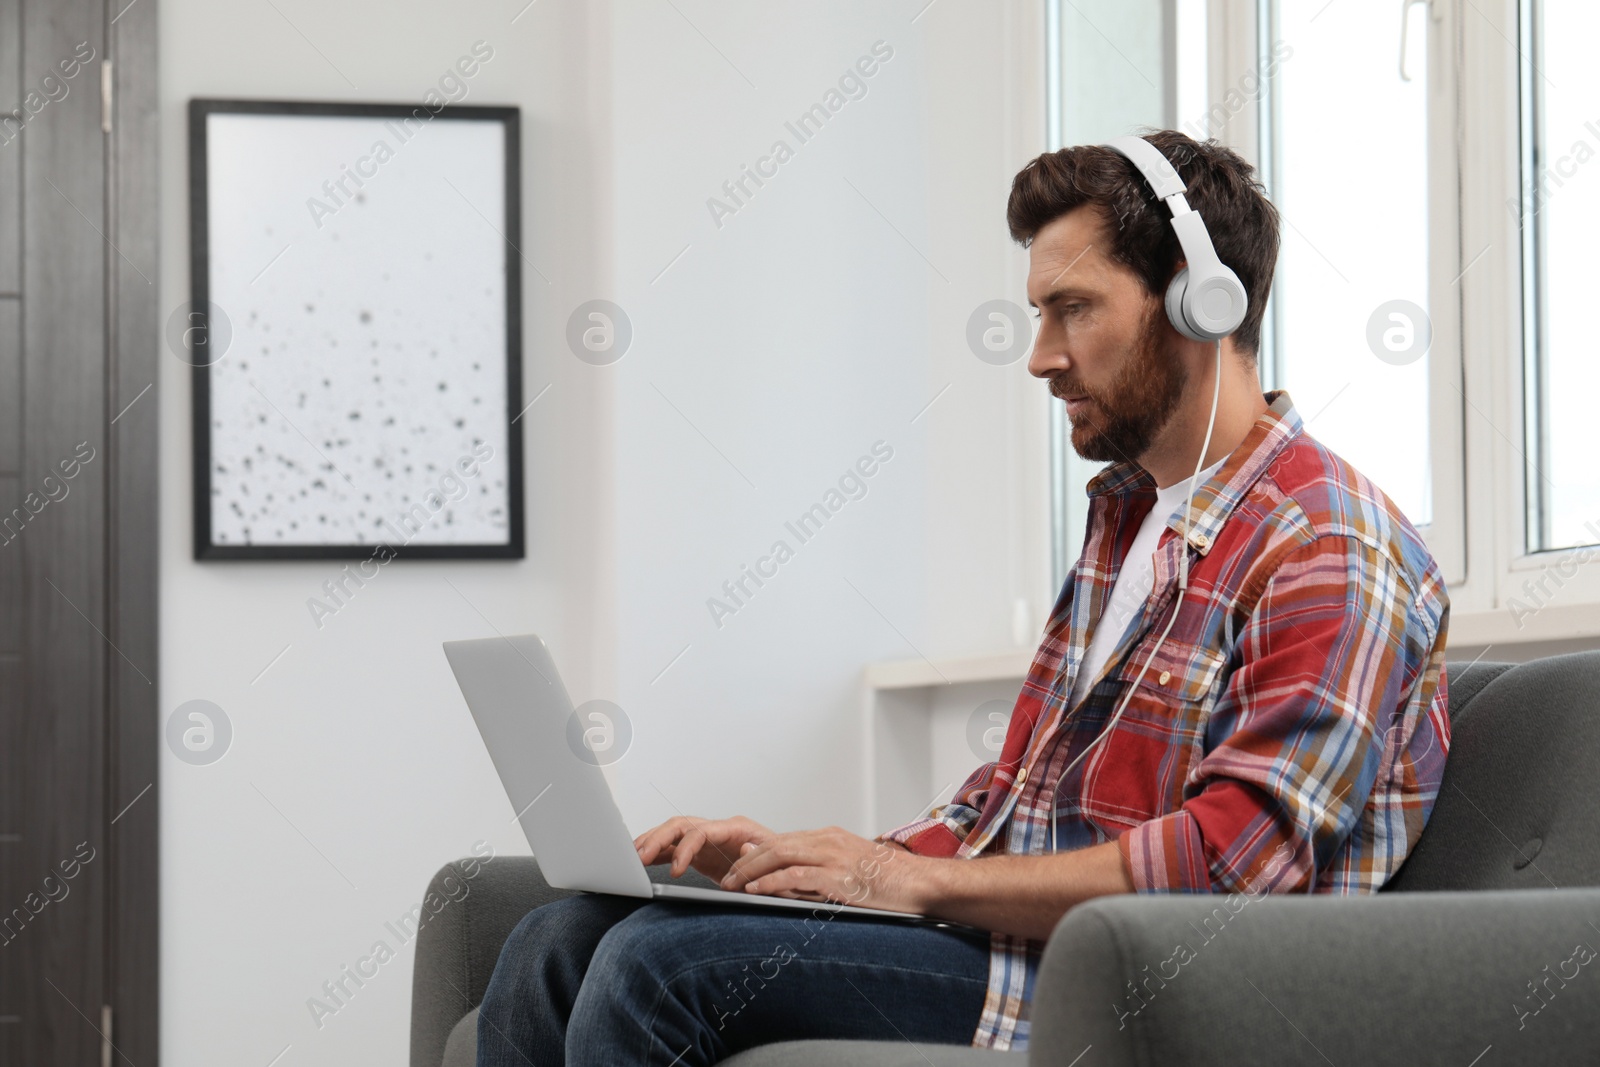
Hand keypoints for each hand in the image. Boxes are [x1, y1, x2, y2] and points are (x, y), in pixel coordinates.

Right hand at [633, 815, 774, 882]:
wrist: (784, 870)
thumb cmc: (782, 867)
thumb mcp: (775, 865)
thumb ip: (760, 860)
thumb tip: (743, 851)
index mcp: (736, 829)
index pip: (701, 831)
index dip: (684, 848)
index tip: (675, 869)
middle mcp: (718, 830)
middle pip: (681, 825)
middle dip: (658, 839)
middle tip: (638, 857)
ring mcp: (708, 840)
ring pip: (673, 832)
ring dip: (651, 842)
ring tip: (631, 857)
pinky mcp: (700, 852)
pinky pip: (672, 847)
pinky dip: (655, 852)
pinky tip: (640, 861)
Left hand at [720, 826, 926, 913]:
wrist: (921, 883)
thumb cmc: (889, 882)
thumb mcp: (850, 870)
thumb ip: (820, 871)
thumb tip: (787, 878)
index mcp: (830, 838)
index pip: (782, 841)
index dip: (755, 855)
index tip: (737, 869)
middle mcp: (828, 841)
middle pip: (775, 844)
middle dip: (746, 862)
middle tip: (726, 879)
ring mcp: (833, 857)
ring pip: (780, 855)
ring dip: (751, 871)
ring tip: (733, 885)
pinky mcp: (839, 877)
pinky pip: (797, 876)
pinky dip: (772, 882)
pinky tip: (757, 890)